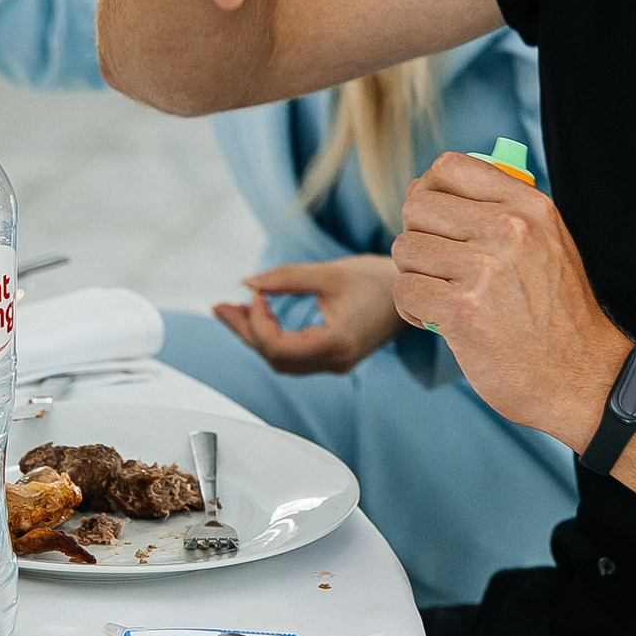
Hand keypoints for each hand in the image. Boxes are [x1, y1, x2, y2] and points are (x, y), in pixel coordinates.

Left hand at [212, 255, 403, 374]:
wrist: (417, 289)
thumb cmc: (379, 278)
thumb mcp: (329, 272)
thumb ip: (285, 279)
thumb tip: (247, 283)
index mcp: (336, 344)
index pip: (278, 348)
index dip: (257, 322)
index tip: (256, 292)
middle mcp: (335, 361)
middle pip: (275, 358)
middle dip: (245, 331)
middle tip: (219, 307)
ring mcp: (335, 362)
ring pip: (282, 359)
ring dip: (256, 335)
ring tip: (231, 310)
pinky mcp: (335, 355)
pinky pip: (294, 354)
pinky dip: (273, 336)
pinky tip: (260, 315)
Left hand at [390, 153, 627, 443]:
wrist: (583, 378)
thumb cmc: (560, 314)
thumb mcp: (549, 242)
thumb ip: (503, 210)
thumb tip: (430, 188)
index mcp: (529, 207)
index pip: (450, 167)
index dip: (428, 189)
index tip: (433, 217)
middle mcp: (508, 231)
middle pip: (417, 206)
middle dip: (418, 236)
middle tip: (437, 265)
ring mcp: (484, 271)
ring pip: (405, 249)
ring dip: (414, 275)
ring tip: (442, 295)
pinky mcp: (462, 312)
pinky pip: (405, 290)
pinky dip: (413, 309)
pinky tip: (438, 321)